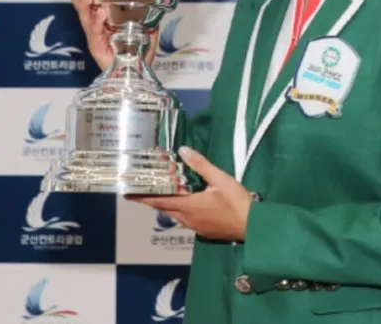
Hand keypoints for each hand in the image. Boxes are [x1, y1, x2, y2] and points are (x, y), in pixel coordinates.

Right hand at [67, 0, 159, 70]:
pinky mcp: (97, 49)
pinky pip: (96, 34)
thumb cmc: (137, 54)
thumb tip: (157, 0)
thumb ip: (149, 16)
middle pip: (83, 7)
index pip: (92, 0)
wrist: (136, 75)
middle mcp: (97, 27)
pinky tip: (99, 15)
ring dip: (85, 5)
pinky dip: (97, 23)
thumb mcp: (146, 30)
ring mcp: (96, 38)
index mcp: (105, 19)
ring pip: (86, 18)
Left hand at [130, 147, 254, 242]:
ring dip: (167, 203)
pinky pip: (185, 219)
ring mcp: (195, 226)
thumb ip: (201, 165)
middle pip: (164, 208)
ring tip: (163, 192)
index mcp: (188, 205)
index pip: (159, 200)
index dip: (142, 197)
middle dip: (152, 199)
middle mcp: (187, 218)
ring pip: (174, 214)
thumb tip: (183, 150)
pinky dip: (179, 209)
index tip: (128, 193)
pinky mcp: (203, 230)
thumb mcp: (220, 179)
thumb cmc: (236, 202)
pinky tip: (186, 203)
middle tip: (143, 188)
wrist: (252, 226)